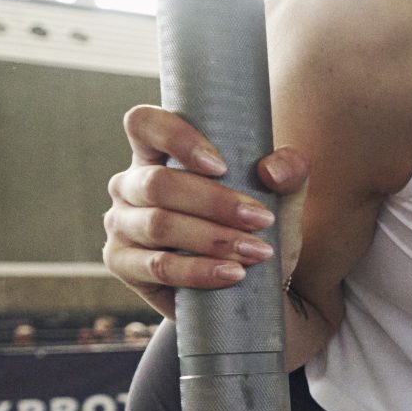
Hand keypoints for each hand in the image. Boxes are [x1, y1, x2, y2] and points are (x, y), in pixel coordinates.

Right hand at [104, 105, 305, 318]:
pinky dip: (199, 270)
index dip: (176, 138)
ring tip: (257, 251)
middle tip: (260, 219)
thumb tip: (271, 171)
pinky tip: (234, 273)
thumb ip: (290, 170)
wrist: (249, 286)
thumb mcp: (281, 196)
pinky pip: (159, 267)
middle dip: (215, 202)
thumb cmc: (254, 227)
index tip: (222, 166)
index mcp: (156, 153)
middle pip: (158, 183)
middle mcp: (130, 184)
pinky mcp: (123, 264)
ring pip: (159, 225)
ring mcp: (121, 224)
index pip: (144, 123)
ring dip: (214, 238)